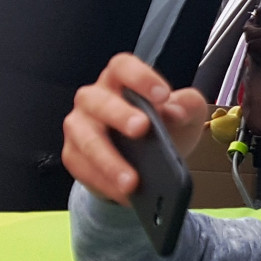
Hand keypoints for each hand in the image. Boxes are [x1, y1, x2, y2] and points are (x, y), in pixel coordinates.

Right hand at [61, 52, 209, 203]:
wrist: (151, 164)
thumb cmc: (166, 128)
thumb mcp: (187, 114)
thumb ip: (187, 106)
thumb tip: (174, 112)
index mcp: (121, 80)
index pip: (123, 67)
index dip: (140, 77)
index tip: (162, 95)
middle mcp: (94, 99)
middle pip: (98, 100)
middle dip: (119, 114)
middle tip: (142, 129)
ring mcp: (79, 126)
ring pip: (86, 138)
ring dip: (109, 160)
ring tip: (132, 180)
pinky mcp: (74, 155)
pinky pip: (82, 168)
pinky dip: (104, 182)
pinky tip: (123, 193)